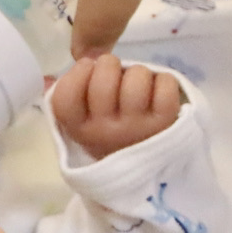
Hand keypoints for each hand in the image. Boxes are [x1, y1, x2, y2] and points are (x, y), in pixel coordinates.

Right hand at [50, 54, 183, 158]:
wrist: (144, 168)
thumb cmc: (109, 132)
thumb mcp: (82, 120)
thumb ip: (70, 93)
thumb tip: (66, 64)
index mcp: (79, 129)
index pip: (66, 95)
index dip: (79, 72)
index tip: (88, 69)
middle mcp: (105, 131)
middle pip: (103, 78)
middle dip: (109, 65)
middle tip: (115, 76)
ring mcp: (137, 128)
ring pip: (137, 78)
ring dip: (138, 74)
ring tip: (138, 86)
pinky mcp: (166, 123)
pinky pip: (166, 84)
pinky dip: (164, 81)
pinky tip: (157, 91)